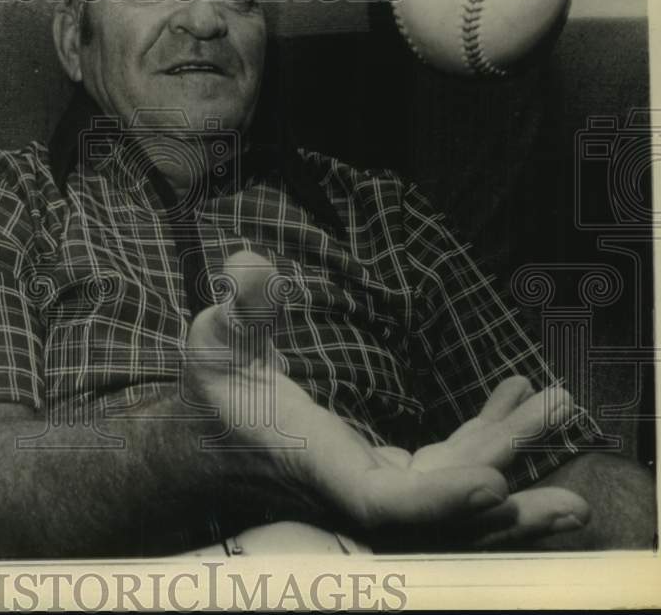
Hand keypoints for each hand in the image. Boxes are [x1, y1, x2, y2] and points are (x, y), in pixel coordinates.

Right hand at [186, 251, 589, 550]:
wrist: (204, 446)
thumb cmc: (211, 396)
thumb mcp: (213, 343)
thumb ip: (238, 308)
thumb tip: (250, 262)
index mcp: (314, 463)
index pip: (380, 503)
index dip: (437, 502)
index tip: (492, 483)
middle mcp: (350, 489)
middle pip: (439, 509)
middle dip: (505, 489)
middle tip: (568, 463)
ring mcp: (371, 485)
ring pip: (451, 492)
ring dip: (509, 460)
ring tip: (557, 414)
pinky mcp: (382, 471)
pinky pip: (443, 467)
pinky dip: (482, 438)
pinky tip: (510, 399)